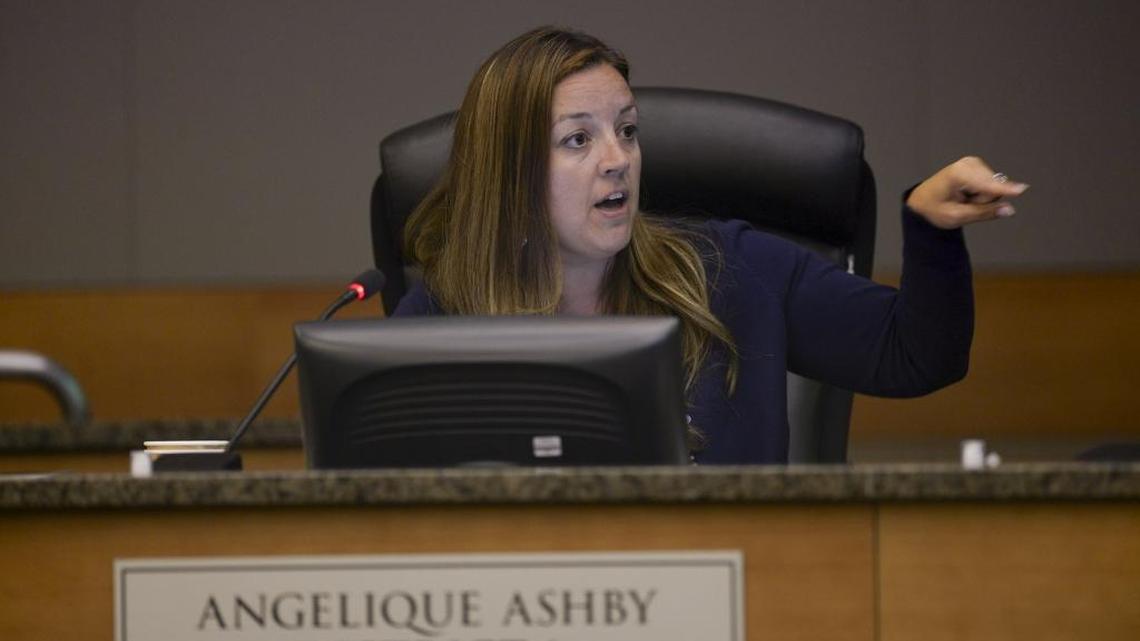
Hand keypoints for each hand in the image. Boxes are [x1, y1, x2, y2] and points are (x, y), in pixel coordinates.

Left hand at [906, 156, 1028, 228]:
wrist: (923, 200)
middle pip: (993, 188)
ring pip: (994, 186)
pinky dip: (981, 192)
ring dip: (982, 198)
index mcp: (957, 174)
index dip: (1003, 190)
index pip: (986, 184)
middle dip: (983, 201)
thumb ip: (984, 213)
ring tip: (964, 199)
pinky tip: (968, 193)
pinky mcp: (979, 166)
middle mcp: (967, 164)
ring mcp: (974, 163)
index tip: (1022, 189)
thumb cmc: (935, 209)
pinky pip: (992, 184)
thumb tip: (1009, 209)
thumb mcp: (956, 217)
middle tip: (964, 204)